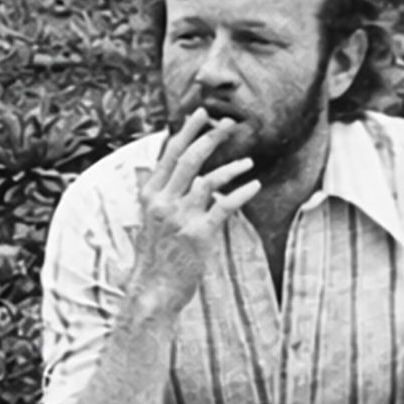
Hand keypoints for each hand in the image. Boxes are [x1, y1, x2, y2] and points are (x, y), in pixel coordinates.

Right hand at [128, 108, 257, 315]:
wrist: (153, 289)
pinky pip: (223, 206)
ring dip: (230, 167)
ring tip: (248, 160)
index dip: (186, 131)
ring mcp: (179, 217)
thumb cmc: (156, 255)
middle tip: (228, 124)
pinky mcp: (198, 234)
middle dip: (209, 137)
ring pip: (206, 179)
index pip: (168, 154)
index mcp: (150, 194)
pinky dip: (240, 193)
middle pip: (187, 159)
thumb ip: (163, 195)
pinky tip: (254, 185)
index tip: (201, 114)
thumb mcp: (151, 219)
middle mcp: (162, 201)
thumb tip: (176, 176)